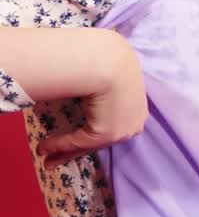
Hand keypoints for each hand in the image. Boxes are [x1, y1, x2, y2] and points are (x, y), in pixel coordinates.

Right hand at [36, 34, 147, 167]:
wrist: (107, 59)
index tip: (75, 139)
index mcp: (137, 106)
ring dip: (65, 149)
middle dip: (75, 148)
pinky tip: (44, 147)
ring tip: (45, 156)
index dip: (90, 133)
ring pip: (90, 142)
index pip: (111, 123)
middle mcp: (134, 122)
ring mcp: (123, 129)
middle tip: (53, 157)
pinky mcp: (108, 133)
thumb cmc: (104, 60)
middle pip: (100, 138)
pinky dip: (61, 144)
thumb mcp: (106, 76)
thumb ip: (99, 88)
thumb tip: (87, 93)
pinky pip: (81, 141)